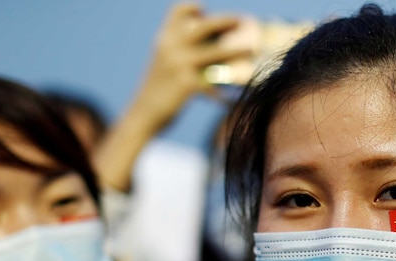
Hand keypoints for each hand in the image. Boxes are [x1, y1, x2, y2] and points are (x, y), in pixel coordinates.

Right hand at [94, 3, 252, 190]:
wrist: (142, 114)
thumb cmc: (158, 90)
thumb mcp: (164, 62)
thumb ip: (181, 50)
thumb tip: (214, 46)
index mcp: (164, 38)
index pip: (178, 10)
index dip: (193, 7)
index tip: (205, 11)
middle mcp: (171, 46)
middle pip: (204, 25)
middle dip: (227, 20)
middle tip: (243, 21)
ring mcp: (179, 64)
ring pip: (217, 52)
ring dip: (238, 50)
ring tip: (253, 49)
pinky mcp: (187, 85)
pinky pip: (215, 85)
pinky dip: (225, 92)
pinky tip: (231, 99)